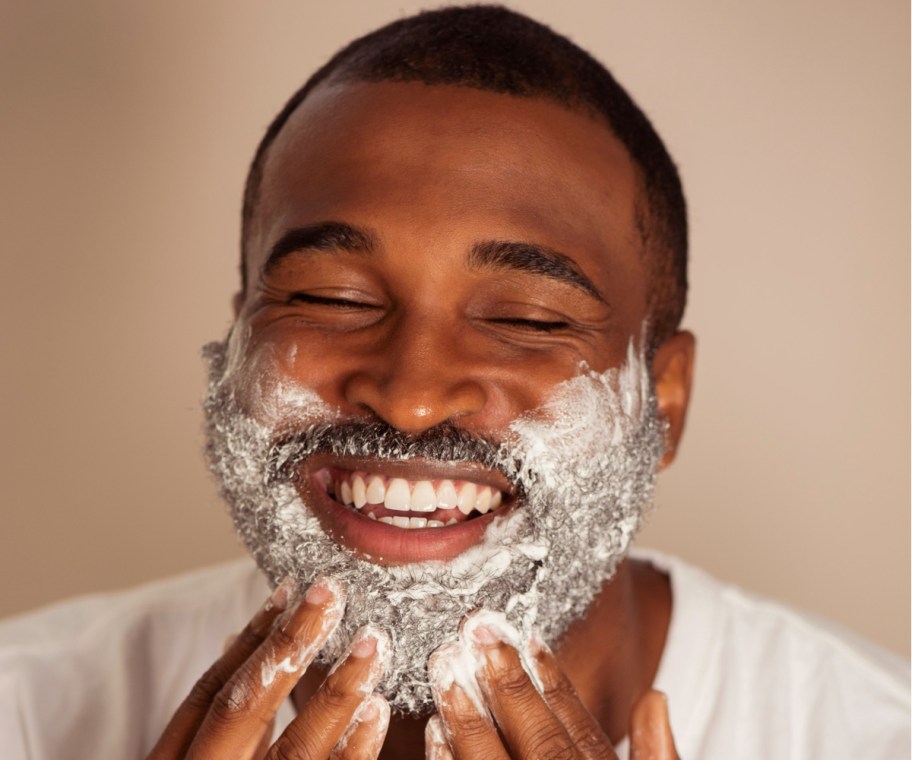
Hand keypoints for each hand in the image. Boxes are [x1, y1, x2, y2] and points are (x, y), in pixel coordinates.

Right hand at [147, 576, 390, 759]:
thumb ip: (219, 715)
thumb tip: (242, 634)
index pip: (208, 692)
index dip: (252, 639)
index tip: (293, 589)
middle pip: (243, 709)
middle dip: (291, 647)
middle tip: (334, 593)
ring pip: (293, 751)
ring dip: (336, 693)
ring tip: (371, 645)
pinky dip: (352, 751)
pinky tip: (375, 711)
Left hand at [426, 613, 677, 759]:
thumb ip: (660, 755)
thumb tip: (655, 698)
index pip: (577, 727)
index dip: (552, 680)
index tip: (529, 639)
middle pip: (538, 742)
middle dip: (506, 686)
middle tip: (477, 634)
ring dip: (470, 721)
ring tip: (446, 673)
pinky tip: (433, 734)